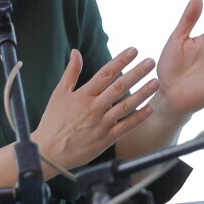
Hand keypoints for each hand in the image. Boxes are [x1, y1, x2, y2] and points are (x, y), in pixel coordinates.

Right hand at [31, 47, 158, 170]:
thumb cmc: (53, 122)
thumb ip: (70, 72)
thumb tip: (75, 52)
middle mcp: (93, 108)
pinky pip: (125, 127)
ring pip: (125, 106)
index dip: (120, 60)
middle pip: (119, 87)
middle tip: (150, 62)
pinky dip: (138, 118)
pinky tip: (149, 108)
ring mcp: (100, 124)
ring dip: (142, 93)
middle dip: (136, 73)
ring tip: (155, 82)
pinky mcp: (105, 140)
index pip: (105, 73)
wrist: (48, 152)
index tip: (133, 50)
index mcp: (83, 95)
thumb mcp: (58, 94)